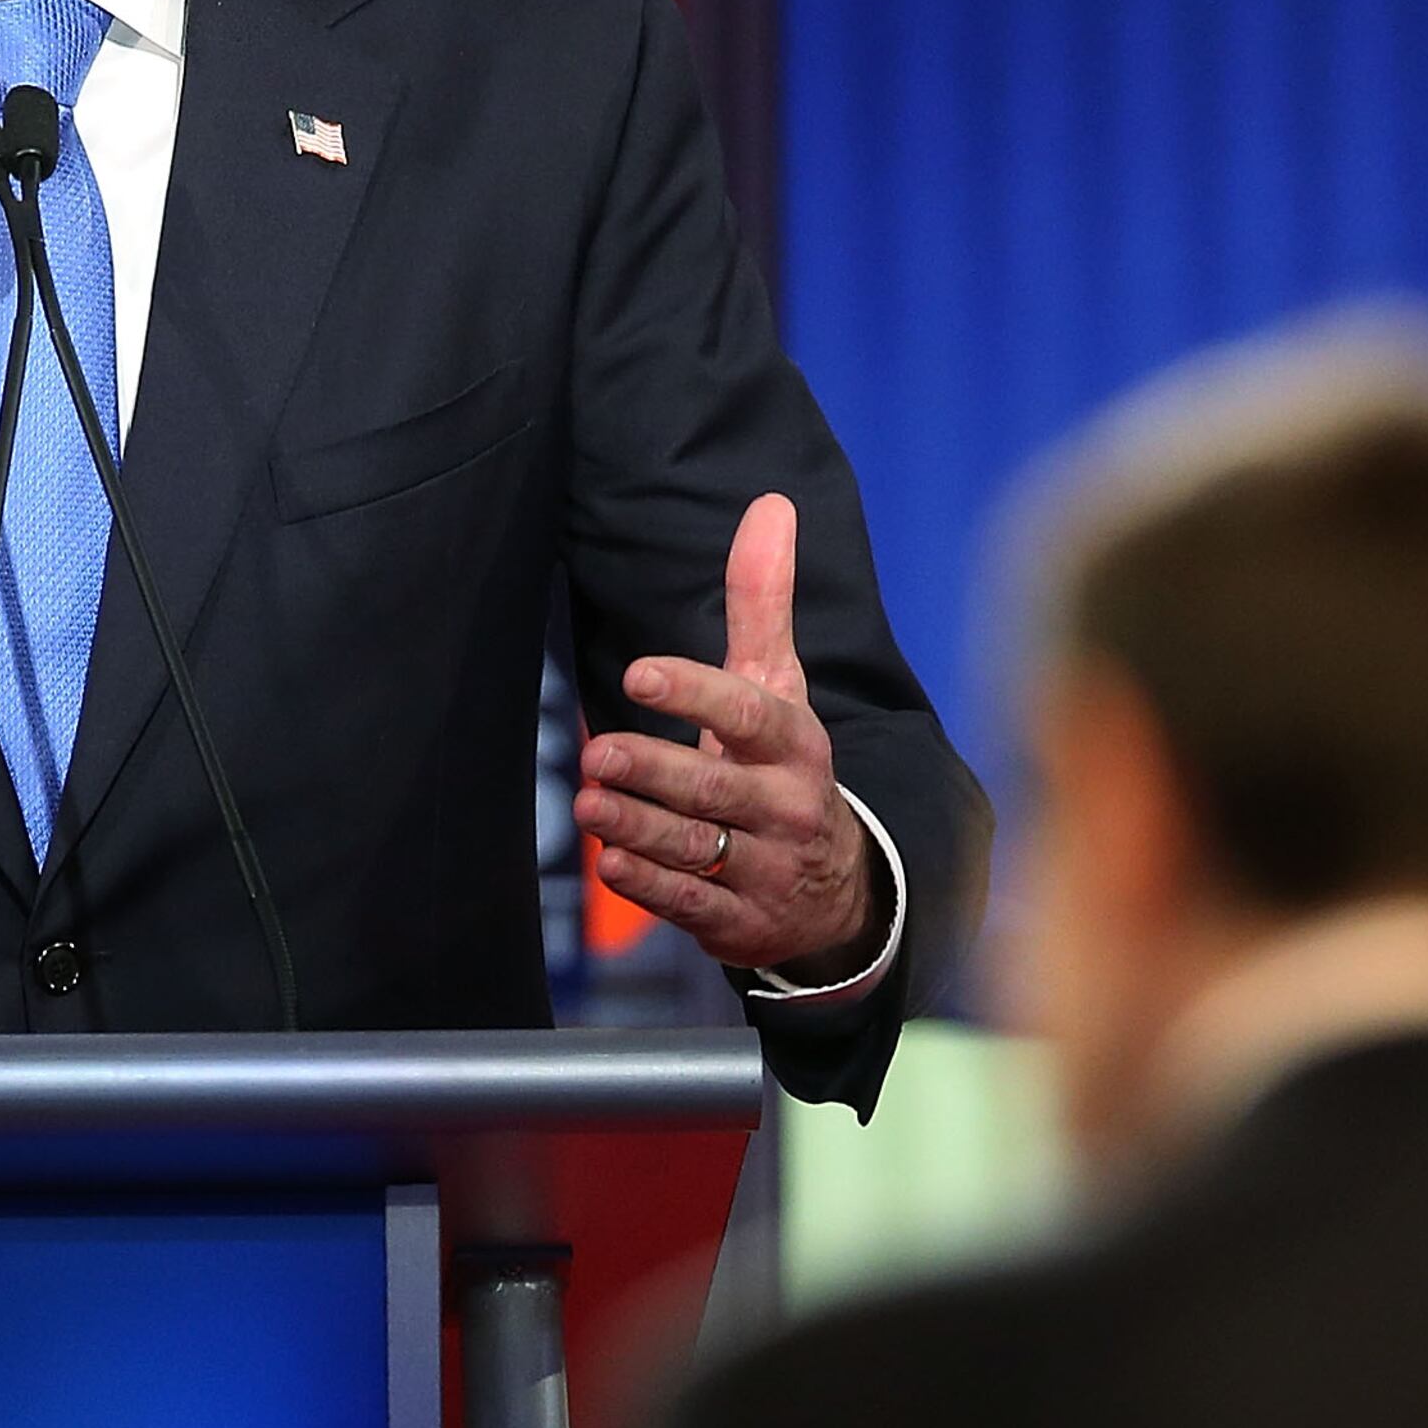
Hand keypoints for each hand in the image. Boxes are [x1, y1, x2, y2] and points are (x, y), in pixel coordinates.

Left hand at [574, 495, 879, 980]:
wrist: (836, 888)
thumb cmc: (783, 766)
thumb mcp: (781, 687)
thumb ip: (763, 602)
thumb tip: (770, 504)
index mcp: (795, 745)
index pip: (750, 715)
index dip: (696, 694)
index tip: (640, 674)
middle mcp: (787, 808)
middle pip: (717, 789)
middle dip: (656, 771)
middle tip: (597, 752)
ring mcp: (765, 870)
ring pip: (698, 849)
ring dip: (640, 828)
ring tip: (590, 805)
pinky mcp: (740, 923)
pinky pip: (692, 905)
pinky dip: (650, 885)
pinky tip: (611, 862)